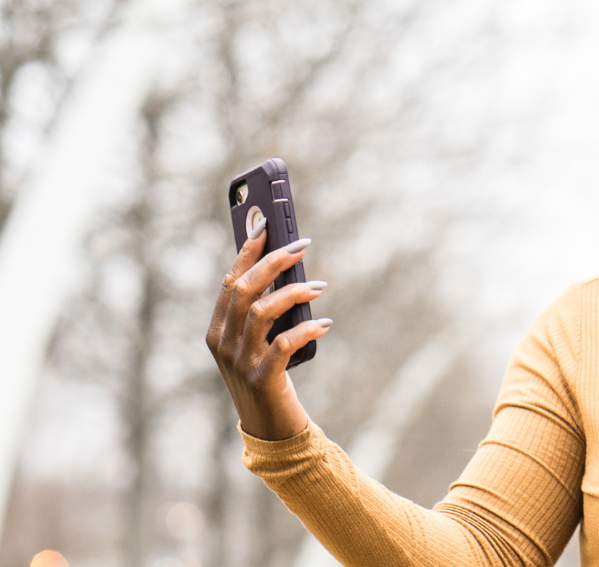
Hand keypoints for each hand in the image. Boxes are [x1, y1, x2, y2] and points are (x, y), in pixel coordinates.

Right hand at [206, 220, 330, 440]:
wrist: (270, 428)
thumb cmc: (269, 376)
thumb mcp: (260, 341)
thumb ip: (264, 312)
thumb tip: (291, 271)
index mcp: (217, 330)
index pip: (230, 281)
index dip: (248, 251)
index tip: (267, 226)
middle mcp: (222, 343)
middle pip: (244, 289)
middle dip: (273, 262)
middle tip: (302, 245)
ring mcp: (239, 362)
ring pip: (260, 312)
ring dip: (292, 293)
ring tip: (320, 286)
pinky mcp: (261, 379)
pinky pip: (282, 345)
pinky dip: (306, 329)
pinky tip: (324, 323)